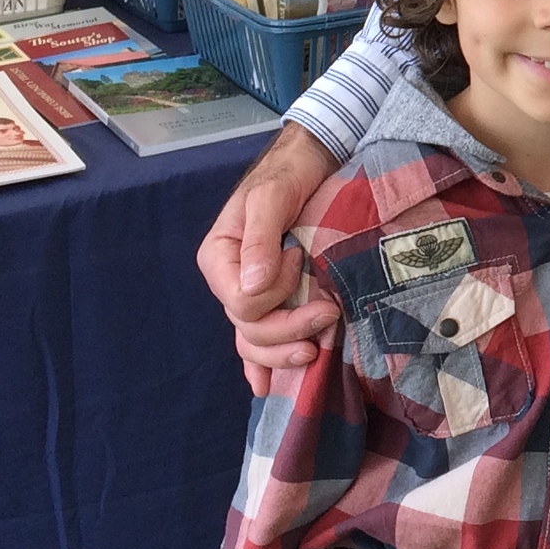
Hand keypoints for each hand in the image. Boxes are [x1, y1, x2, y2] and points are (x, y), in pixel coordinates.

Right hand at [196, 125, 342, 392]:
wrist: (315, 162)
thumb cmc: (290, 174)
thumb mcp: (272, 196)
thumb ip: (260, 239)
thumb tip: (253, 288)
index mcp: (220, 258)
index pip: (240, 302)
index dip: (274, 293)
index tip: (297, 257)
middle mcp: (231, 281)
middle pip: (249, 328)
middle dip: (289, 327)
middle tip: (329, 311)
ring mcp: (253, 294)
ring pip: (256, 341)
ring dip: (285, 351)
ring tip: (317, 348)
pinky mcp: (275, 299)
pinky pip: (262, 341)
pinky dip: (267, 364)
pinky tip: (270, 386)